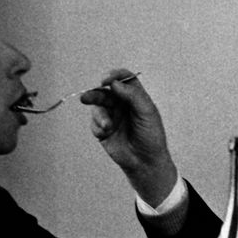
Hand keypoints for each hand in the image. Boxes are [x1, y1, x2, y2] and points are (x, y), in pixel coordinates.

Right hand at [79, 69, 177, 206]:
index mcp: (134, 97)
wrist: (145, 161)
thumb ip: (133, 95)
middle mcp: (121, 104)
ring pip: (97, 107)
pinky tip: (106, 134)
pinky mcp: (103, 130)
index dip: (114, 75)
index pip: (123, 79)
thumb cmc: (151, 136)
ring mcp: (111, 116)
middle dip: (95, 93)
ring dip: (99, 116)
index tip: (106, 79)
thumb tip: (114, 83)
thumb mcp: (147, 113)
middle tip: (86, 97)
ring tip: (107, 126)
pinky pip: (94, 123)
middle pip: (105, 91)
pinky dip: (98, 127)